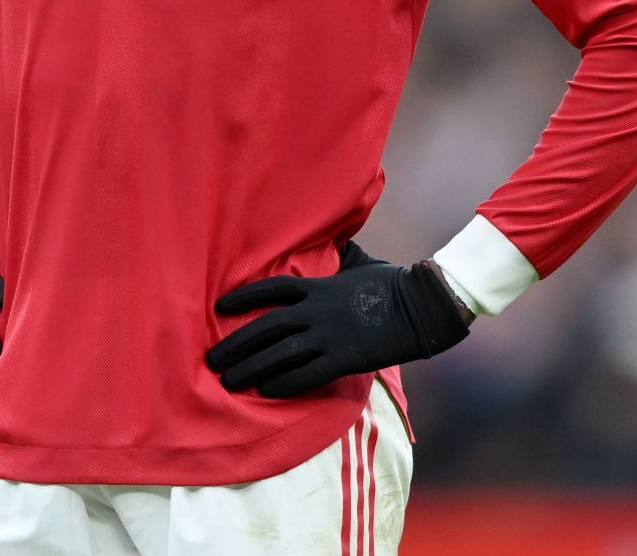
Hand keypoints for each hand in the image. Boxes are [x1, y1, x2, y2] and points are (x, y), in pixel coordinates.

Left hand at [205, 242, 470, 398]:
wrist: (423, 306)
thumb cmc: (393, 283)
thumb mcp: (359, 264)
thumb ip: (337, 260)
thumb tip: (329, 245)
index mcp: (319, 287)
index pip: (272, 289)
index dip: (244, 297)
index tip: (219, 306)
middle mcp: (316, 311)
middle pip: (266, 327)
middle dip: (236, 344)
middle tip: (213, 360)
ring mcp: (329, 335)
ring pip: (279, 353)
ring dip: (251, 367)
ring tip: (228, 380)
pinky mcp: (344, 358)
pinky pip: (307, 374)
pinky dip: (284, 382)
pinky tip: (265, 390)